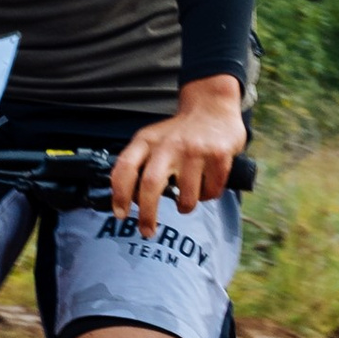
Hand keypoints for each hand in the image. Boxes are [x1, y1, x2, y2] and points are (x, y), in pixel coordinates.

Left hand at [108, 77, 247, 235]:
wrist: (212, 106)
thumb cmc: (178, 132)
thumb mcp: (152, 139)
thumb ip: (139, 163)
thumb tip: (126, 200)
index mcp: (147, 141)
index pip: (126, 167)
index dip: (120, 194)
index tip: (120, 215)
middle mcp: (169, 145)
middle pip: (151, 185)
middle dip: (147, 215)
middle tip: (147, 231)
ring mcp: (194, 150)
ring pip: (185, 198)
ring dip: (185, 206)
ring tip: (186, 198)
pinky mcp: (218, 155)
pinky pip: (210, 192)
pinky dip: (208, 195)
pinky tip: (206, 183)